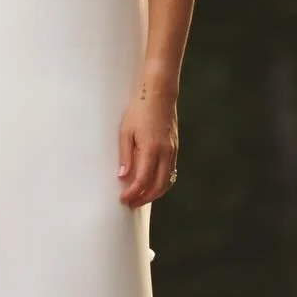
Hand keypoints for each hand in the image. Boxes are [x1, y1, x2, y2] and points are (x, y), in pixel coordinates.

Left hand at [116, 80, 177, 206]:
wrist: (159, 93)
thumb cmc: (139, 110)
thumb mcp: (125, 131)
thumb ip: (125, 156)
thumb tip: (123, 177)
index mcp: (151, 149)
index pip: (142, 181)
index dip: (133, 194)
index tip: (123, 200)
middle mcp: (164, 153)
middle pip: (158, 186)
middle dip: (144, 199)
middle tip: (131, 203)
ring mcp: (172, 151)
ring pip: (167, 181)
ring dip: (154, 193)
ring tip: (140, 197)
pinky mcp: (174, 148)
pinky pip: (170, 172)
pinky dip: (161, 183)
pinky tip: (151, 183)